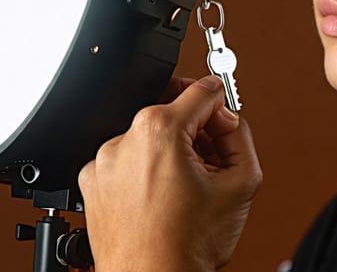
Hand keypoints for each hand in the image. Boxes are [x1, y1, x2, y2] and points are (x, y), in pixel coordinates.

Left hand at [78, 76, 261, 271]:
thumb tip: (227, 118)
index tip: (225, 119)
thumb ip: (240, 133)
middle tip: (210, 158)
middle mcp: (123, 140)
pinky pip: (126, 161)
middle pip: (173, 111)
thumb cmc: (187, 246)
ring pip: (149, 136)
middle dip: (197, 130)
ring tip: (185, 186)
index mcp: (158, 130)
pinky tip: (161, 195)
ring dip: (170, 150)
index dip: (223, 106)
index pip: (201, 91)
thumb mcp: (242, 182)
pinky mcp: (93, 182)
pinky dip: (145, 171)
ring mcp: (104, 162)